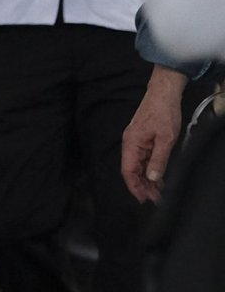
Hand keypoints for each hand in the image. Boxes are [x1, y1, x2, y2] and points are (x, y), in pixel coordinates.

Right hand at [121, 66, 185, 202]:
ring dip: (146, 179)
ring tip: (158, 192)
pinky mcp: (142, 139)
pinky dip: (150, 170)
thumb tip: (152, 178)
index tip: (143, 199)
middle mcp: (130, 143)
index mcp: (132, 143)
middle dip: (142, 186)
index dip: (134, 187)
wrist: (164, 93)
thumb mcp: (166, 139)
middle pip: (132, 170)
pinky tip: (158, 178)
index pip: (128, 170)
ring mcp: (136, 141)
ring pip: (138, 166)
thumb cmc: (163, 113)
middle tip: (156, 199)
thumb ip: (158, 160)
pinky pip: (143, 159)